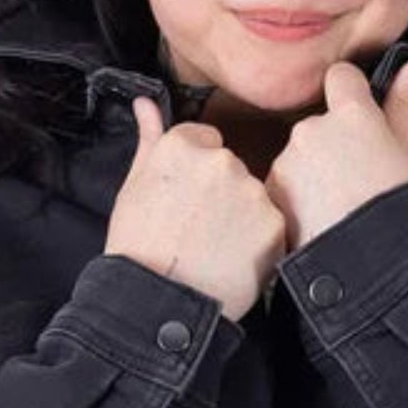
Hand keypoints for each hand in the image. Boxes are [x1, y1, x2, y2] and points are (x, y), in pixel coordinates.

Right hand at [106, 99, 287, 322]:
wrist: (159, 303)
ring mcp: (251, 192)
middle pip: (231, 168)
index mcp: (184, 146)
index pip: (205, 141)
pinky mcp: (273, 224)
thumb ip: (148, 140)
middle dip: (221, 193)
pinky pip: (270, 226)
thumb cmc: (139, 248)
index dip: (195, 175)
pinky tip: (233, 261)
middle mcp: (221, 160)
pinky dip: (258, 243)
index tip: (186, 200)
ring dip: (241, 217)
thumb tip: (145, 104)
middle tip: (198, 229)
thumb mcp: (133, 188)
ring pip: (252, 196)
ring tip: (215, 248)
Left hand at [264, 56, 407, 254]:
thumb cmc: (399, 209)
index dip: (352, 96)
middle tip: (356, 179)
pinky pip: (283, 185)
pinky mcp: (272, 193)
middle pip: (318, 122)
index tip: (361, 120)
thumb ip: (405, 103)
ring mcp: (288, 161)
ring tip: (337, 206)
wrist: (372, 266)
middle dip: (332, 144)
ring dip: (312, 172)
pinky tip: (319, 219)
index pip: (341, 77)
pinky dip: (296, 198)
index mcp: (351, 113)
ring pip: (298, 155)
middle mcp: (312, 129)